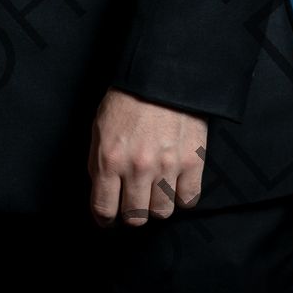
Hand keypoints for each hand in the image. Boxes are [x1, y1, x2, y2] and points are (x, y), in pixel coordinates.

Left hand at [87, 87, 207, 225]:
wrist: (163, 74)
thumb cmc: (128, 99)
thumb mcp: (100, 129)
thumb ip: (99, 164)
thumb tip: (103, 193)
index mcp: (109, 160)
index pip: (104, 209)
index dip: (105, 218)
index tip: (109, 217)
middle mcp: (137, 168)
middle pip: (135, 217)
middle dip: (132, 213)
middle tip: (134, 201)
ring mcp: (167, 167)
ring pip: (162, 212)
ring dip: (157, 205)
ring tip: (156, 190)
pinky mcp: (193, 162)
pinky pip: (188, 200)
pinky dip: (182, 197)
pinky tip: (175, 184)